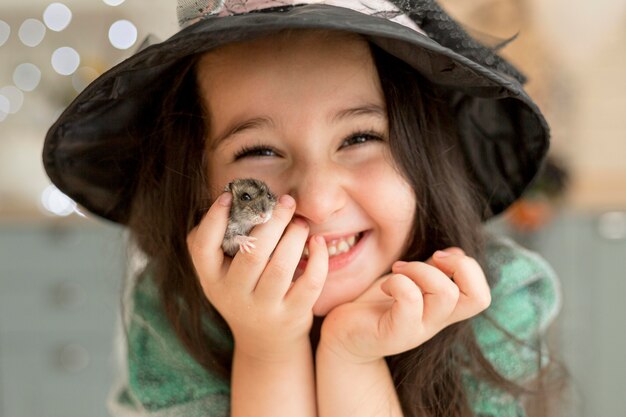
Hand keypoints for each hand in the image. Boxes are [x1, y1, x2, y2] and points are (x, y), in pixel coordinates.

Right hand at [187, 192, 328, 360]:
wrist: (265, 342)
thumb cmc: (243, 291)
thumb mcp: (222, 273)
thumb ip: (221, 241)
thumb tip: (234, 199)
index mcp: (212, 279)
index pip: (203, 248)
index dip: (213, 220)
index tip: (228, 197)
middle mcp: (234, 295)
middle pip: (252, 253)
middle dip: (272, 221)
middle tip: (286, 201)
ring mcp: (264, 308)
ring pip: (280, 267)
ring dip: (294, 236)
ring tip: (300, 222)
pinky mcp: (292, 314)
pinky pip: (309, 284)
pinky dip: (317, 259)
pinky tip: (318, 242)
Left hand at [319, 248, 490, 362]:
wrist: (342, 335)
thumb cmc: (375, 304)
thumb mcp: (409, 281)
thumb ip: (432, 270)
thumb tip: (457, 252)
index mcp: (442, 310)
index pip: (481, 296)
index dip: (469, 269)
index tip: (438, 257)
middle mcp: (435, 322)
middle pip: (476, 297)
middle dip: (454, 265)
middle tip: (426, 260)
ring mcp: (417, 330)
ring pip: (446, 294)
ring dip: (420, 269)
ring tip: (398, 271)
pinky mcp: (394, 333)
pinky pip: (410, 300)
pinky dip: (399, 282)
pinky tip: (385, 287)